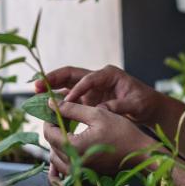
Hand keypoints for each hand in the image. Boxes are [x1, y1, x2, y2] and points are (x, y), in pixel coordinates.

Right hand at [34, 65, 158, 124]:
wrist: (148, 107)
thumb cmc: (144, 102)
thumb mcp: (136, 104)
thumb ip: (119, 106)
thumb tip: (101, 111)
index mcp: (108, 74)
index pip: (88, 78)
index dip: (76, 90)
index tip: (67, 101)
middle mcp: (96, 78)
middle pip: (71, 74)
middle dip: (53, 78)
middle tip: (37, 84)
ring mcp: (90, 88)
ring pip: (66, 85)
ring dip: (51, 88)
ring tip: (36, 93)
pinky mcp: (87, 98)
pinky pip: (69, 98)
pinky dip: (59, 102)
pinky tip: (47, 109)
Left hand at [43, 100, 149, 177]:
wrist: (140, 153)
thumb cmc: (122, 132)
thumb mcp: (97, 114)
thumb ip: (71, 109)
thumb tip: (51, 104)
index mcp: (74, 147)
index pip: (49, 132)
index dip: (49, 119)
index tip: (55, 109)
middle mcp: (73, 163)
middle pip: (51, 145)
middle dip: (54, 129)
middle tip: (63, 117)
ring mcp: (79, 172)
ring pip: (56, 158)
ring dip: (58, 144)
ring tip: (68, 130)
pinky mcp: (85, 176)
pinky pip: (64, 170)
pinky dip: (62, 160)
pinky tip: (69, 150)